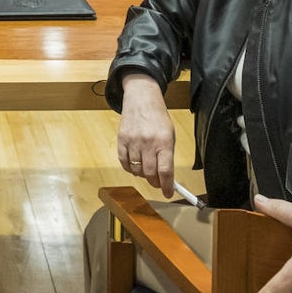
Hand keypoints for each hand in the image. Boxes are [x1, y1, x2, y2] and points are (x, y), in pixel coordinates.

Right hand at [116, 73, 175, 195]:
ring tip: (146, 168)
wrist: (141, 100)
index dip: (167, 186)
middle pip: (150, 173)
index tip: (168, 193)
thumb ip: (168, 156)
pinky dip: (129, 168)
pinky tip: (135, 165)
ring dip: (142, 174)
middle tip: (158, 183)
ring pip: (136, 169)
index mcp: (164, 141)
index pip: (165, 170)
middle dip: (155, 182)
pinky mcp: (121, 140)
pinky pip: (124, 162)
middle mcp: (148, 142)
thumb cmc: (158, 119)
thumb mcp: (170, 135)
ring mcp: (133, 141)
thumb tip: (166, 177)